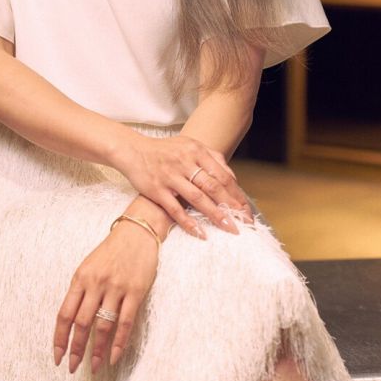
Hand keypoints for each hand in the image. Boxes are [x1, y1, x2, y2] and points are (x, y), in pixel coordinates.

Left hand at [53, 222, 157, 374]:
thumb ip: (80, 291)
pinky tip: (113, 357)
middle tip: (72, 368)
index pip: (65, 314)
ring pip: (103, 326)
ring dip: (97, 351)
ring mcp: (116, 288)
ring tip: (94, 367)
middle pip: (81, 324)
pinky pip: (125, 322)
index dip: (59, 338)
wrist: (136, 232)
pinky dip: (118, 343)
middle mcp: (96, 283)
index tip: (57, 356)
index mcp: (81, 278)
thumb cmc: (110, 251)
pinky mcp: (135, 291)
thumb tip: (71, 323)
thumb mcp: (88, 266)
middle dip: (76, 349)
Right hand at [118, 134, 252, 235]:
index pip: (222, 175)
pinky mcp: (156, 189)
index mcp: (196, 151)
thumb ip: (212, 158)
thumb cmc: (165, 151)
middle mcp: (184, 162)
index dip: (237, 194)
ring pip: (197, 198)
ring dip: (216, 215)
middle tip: (245, 223)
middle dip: (232, 206)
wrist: (133, 150)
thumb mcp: (189, 146)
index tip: (247, 210)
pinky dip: (189, 222)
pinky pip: (175, 209)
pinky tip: (201, 233)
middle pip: (213, 186)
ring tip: (230, 228)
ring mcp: (170, 176)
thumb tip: (232, 177)